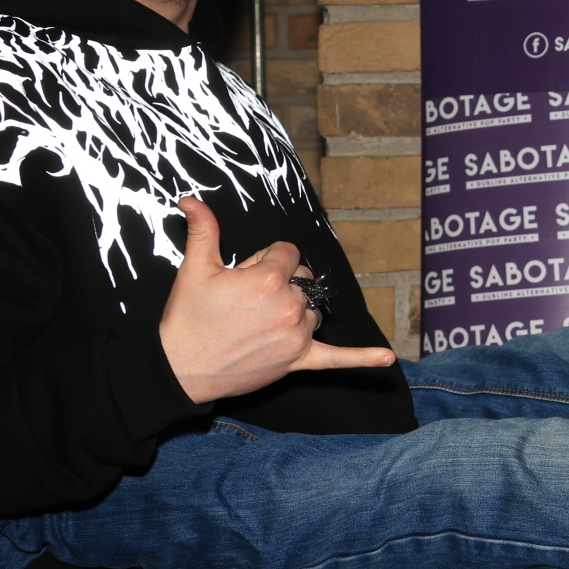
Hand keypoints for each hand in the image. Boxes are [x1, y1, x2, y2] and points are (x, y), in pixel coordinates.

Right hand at [158, 198, 394, 404]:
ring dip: (296, 310)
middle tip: (245, 300)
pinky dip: (362, 359)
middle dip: (281, 283)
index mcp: (269, 279)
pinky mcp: (298, 360)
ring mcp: (297, 334)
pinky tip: (387, 358)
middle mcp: (290, 305)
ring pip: (312, 309)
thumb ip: (203, 230)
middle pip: (302, 279)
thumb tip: (191, 199)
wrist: (181, 369)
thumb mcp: (195, 269)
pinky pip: (337, 359)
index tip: (244, 274)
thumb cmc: (187, 319)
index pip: (288, 253)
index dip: (266, 260)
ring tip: (260, 321)